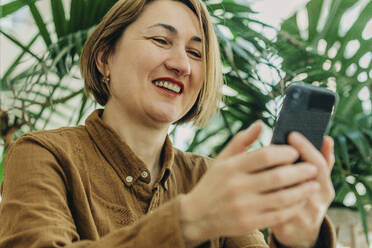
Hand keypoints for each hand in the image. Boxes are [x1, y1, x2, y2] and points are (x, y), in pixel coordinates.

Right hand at [180, 122, 321, 245]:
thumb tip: (260, 124)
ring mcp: (244, 206)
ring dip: (302, 191)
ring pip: (282, 198)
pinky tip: (301, 201)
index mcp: (232, 167)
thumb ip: (241, 141)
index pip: (265, 156)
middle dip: (301, 172)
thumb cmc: (213, 184)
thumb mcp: (222, 160)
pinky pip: (278, 216)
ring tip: (314, 185)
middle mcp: (238, 186)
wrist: (197, 215)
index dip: (285, 153)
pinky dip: (293, 208)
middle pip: (278, 177)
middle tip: (313, 168)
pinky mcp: (249, 223)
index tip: (296, 152)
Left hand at [270, 132, 334, 247]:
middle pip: (303, 176)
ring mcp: (303, 217)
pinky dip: (264, 191)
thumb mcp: (316, 180)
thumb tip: (326, 138)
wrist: (298, 232)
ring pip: (286, 191)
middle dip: (286, 159)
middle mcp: (318, 203)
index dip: (306, 148)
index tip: (292, 134)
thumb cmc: (304, 196)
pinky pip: (273, 205)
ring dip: (273, 174)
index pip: (319, 164)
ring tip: (260, 159)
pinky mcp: (286, 227)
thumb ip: (319, 159)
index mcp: (325, 187)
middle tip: (271, 143)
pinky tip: (254, 180)